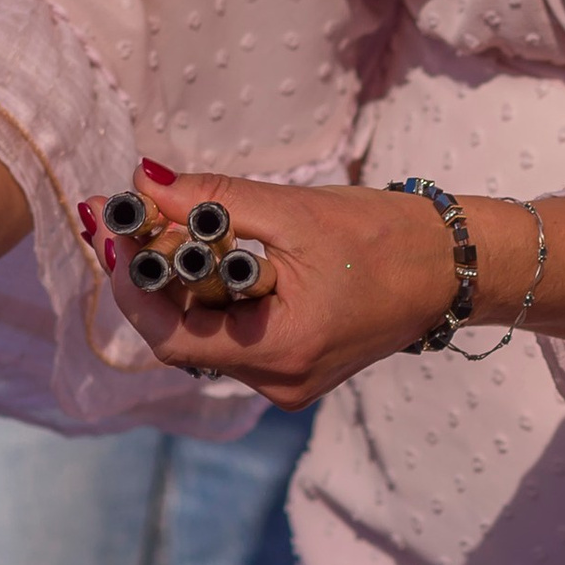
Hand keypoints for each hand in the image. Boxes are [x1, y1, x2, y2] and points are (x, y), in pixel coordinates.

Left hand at [79, 163, 471, 409]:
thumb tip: (143, 182)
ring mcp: (287, 382)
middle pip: (183, 339)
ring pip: (205, 339)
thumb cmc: (386, 237)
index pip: (171, 337)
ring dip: (180, 286)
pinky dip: (212, 298)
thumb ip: (215, 201)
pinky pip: (234, 338)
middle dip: (150, 278)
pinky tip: (206, 255)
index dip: (131, 286)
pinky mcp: (295, 368)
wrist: (454, 269)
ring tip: (164, 226)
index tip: (110, 231)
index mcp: (281, 349)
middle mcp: (279, 382)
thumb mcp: (295, 211)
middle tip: (127, 219)